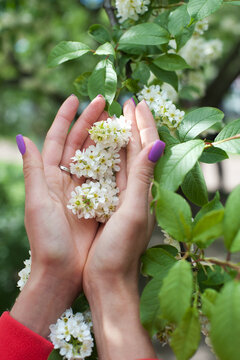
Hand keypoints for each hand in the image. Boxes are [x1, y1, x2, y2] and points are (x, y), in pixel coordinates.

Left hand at [11, 94, 105, 336]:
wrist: (62, 272)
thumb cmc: (45, 240)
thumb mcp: (37, 203)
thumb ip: (32, 170)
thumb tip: (22, 137)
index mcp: (48, 177)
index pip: (55, 139)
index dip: (64, 118)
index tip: (75, 98)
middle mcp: (65, 180)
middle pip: (77, 144)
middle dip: (88, 122)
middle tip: (104, 102)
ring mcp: (82, 190)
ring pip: (93, 157)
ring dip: (103, 138)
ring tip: (115, 119)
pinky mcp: (97, 202)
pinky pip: (106, 177)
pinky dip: (113, 161)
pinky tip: (124, 148)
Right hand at [83, 99, 164, 359]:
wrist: (108, 282)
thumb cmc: (119, 253)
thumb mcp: (132, 213)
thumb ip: (142, 179)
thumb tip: (158, 144)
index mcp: (144, 191)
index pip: (146, 149)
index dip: (143, 125)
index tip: (137, 103)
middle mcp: (138, 192)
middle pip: (138, 151)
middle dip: (134, 126)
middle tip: (128, 103)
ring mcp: (125, 198)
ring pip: (126, 161)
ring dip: (123, 139)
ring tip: (119, 120)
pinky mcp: (113, 206)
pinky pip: (115, 175)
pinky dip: (112, 158)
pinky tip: (108, 150)